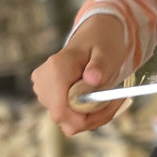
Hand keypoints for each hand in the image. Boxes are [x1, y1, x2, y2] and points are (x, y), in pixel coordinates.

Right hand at [31, 13, 130, 135]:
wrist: (94, 36)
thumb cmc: (102, 43)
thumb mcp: (107, 52)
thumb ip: (100, 66)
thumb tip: (92, 79)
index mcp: (57, 68)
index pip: (61, 111)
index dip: (85, 118)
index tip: (109, 107)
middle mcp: (44, 81)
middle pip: (65, 118)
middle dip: (93, 116)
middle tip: (115, 101)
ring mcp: (42, 89)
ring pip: (66, 120)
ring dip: (90, 114)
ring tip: (106, 95)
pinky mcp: (46, 94)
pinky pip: (66, 115)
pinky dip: (84, 112)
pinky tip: (95, 97)